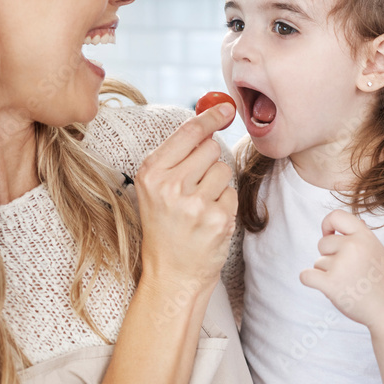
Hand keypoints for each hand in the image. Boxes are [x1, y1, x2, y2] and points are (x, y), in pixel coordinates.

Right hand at [135, 103, 237, 293]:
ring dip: (217, 185)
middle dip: (208, 161)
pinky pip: (231, 193)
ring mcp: (195, 204)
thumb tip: (209, 118)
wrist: (172, 274)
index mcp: (151, 173)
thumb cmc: (166, 227)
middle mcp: (170, 186)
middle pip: (209, 148)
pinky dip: (225, 204)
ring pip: (223, 169)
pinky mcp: (217, 219)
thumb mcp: (157, 188)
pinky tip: (208, 220)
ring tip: (199, 206)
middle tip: (194, 186)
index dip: (210, 117)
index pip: (188, 133)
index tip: (226, 108)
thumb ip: (177, 154)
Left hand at [299, 209, 383, 328]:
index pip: (336, 216)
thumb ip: (358, 238)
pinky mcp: (331, 284)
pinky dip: (310, 280)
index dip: (327, 224)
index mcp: (365, 236)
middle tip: (348, 272)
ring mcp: (341, 265)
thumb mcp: (377, 251)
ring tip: (348, 284)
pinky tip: (323, 286)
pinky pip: (306, 275)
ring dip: (327, 274)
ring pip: (318, 262)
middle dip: (330, 257)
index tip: (328, 235)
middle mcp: (353, 246)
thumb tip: (335, 224)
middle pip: (323, 243)